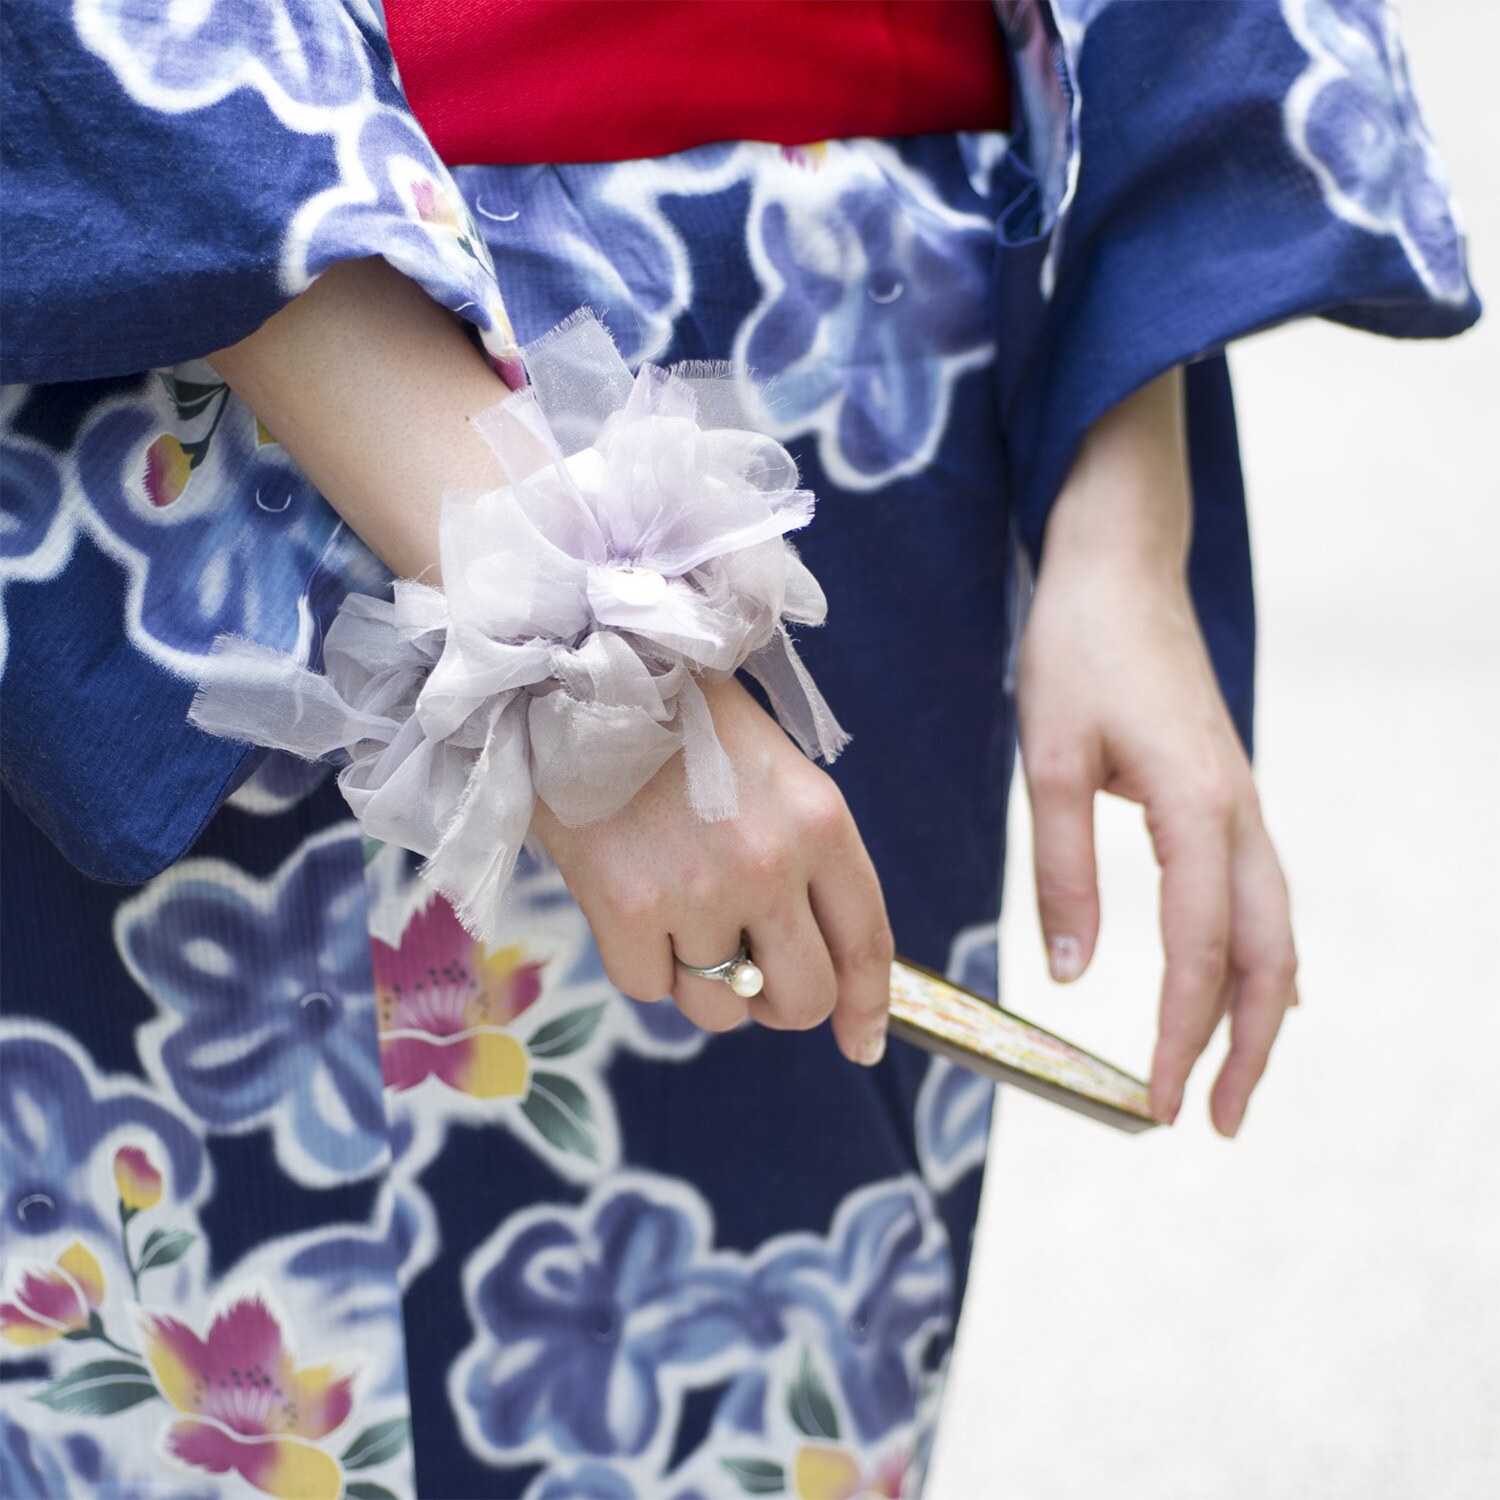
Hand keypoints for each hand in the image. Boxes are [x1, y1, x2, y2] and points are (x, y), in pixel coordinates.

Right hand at [530, 674, 895, 1065]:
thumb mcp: (777, 774)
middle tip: (750, 976)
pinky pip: (649, 989)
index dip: (867, 1006)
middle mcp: (770, 866)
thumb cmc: (683, 721)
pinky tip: (631, 902)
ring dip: (703, 984)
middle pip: (800, 998)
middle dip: (778, 1003)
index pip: (866, 943)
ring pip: (720, 1008)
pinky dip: (642, 963)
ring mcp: (697, 893)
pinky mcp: (625, 912)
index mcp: (820, 824)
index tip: (861, 1044)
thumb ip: (807, 860)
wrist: (583, 672)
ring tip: (677, 917)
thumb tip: (817, 959)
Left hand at [1016, 369, 1297, 1135]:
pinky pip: (1260, 895)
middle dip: (1245, 1047)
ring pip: (1274, 930)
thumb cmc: (1078, 653)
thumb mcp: (1050, 760)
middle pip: (1266, 957)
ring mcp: (1241, 804)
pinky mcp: (1226, 796)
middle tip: (1215, 1122)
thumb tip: (1074, 976)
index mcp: (1196, 808)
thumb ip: (1064, 869)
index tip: (1161, 1106)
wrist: (1119, 569)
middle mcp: (1237, 814)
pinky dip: (1258, 956)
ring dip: (1259, 1009)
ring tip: (1232, 1078)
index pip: (1200, 952)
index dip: (1183, 1037)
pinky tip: (1244, 985)